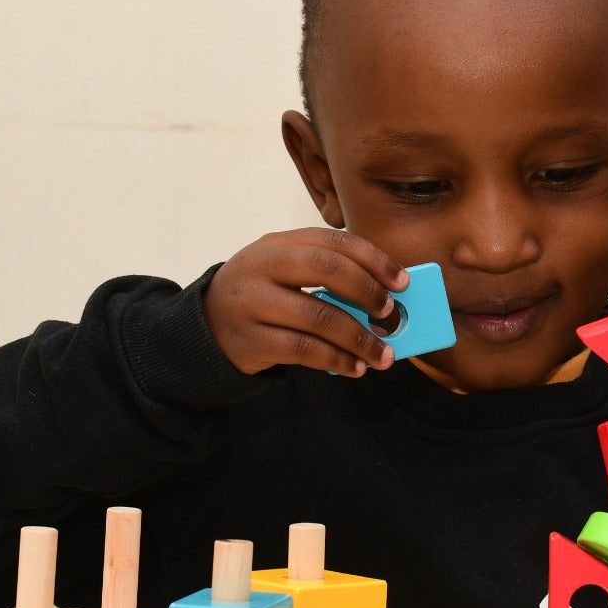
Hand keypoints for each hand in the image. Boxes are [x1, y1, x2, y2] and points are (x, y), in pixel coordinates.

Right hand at [203, 228, 409, 376]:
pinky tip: (354, 366)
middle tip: (391, 314)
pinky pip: (303, 350)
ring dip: (358, 338)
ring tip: (381, 354)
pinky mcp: (250, 341)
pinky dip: (336, 359)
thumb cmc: (261, 296)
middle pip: (326, 269)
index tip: (401, 281)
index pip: (333, 241)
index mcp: (277, 244)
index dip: (372, 259)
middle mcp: (261, 267)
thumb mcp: (284, 274)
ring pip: (318, 316)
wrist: (205, 326)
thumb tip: (387, 299)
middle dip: (367, 292)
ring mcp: (252, 303)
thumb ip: (327, 278)